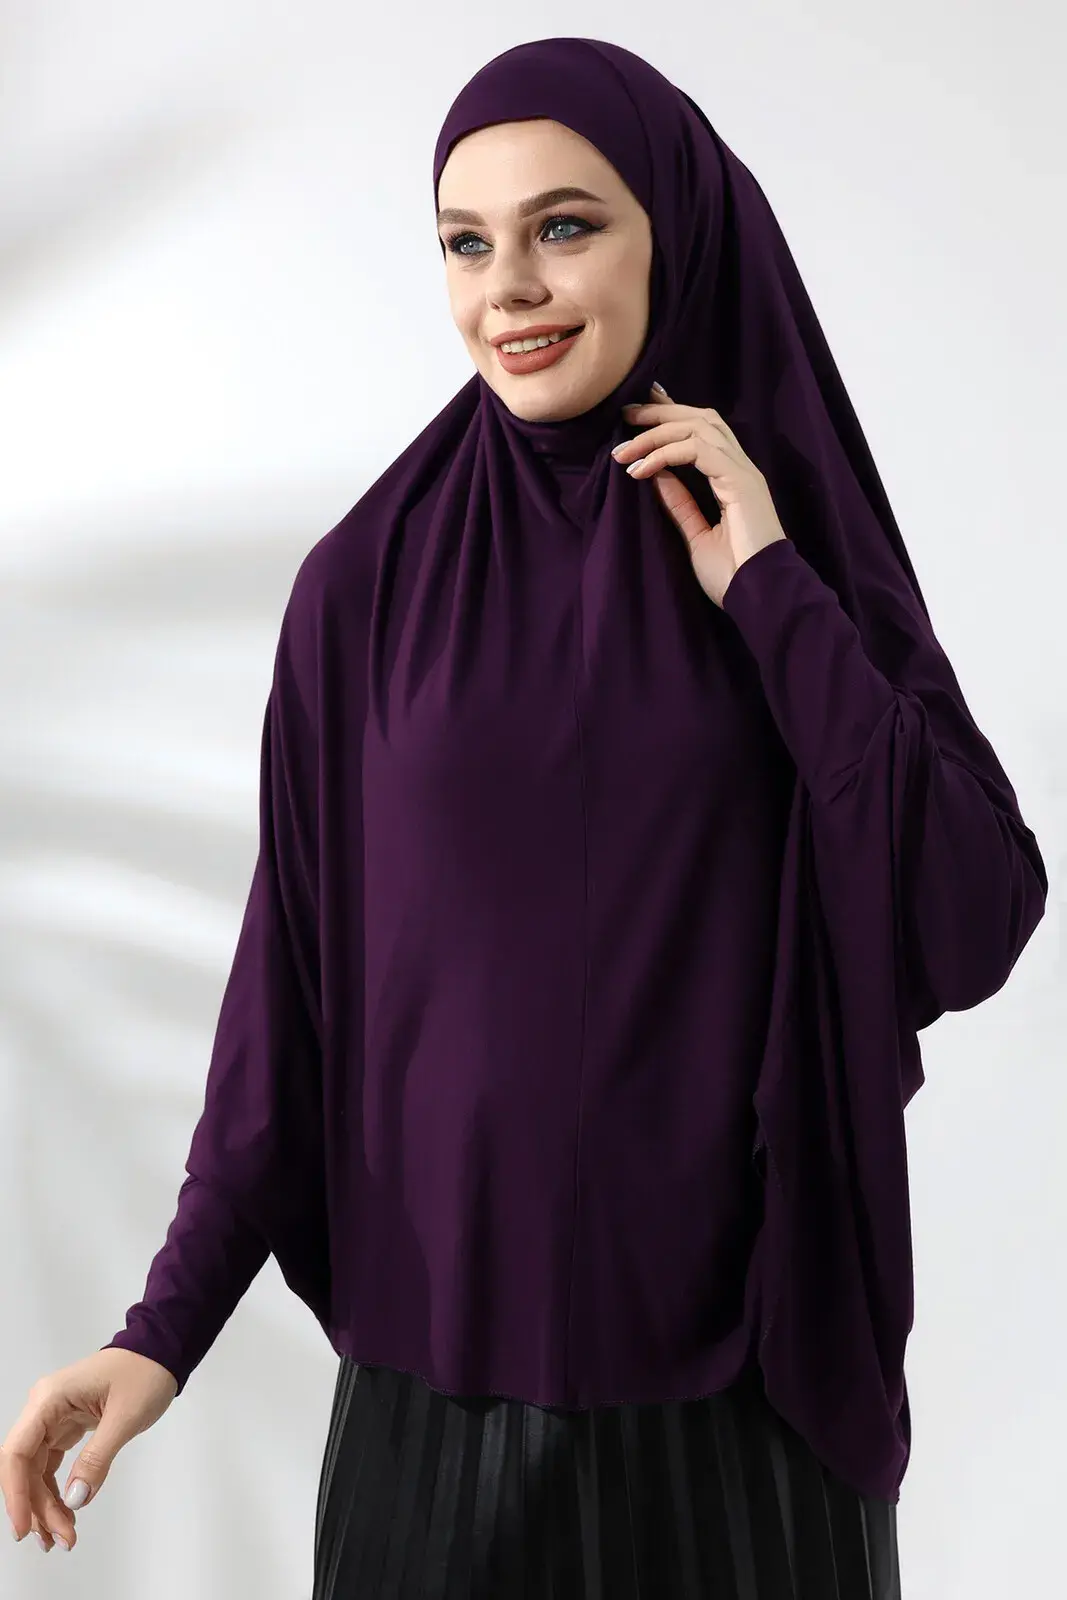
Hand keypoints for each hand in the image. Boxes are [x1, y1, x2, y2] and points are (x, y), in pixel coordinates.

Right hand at [1, 1348, 177, 1553]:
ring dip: (45, 1505)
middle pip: (25, 1467)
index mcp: (49, 1399)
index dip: (15, 1494)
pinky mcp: (65, 1426)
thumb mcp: (125, 1417)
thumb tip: (74, 1500)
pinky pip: (51, 1465)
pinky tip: (66, 1513)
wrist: (161, 1351)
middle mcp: (43, 1408)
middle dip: (38, 1507)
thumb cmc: (145, 1374)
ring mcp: (53, 1418)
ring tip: (63, 1537)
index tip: (24, 1528)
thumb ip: (97, 1459)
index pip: (17, 1453)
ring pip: (36, 1471)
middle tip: (61, 1540)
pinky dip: (56, 1491)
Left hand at [612, 381, 788, 607]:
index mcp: (732, 478)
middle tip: (625, 412)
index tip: (637, 414)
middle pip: (700, 418)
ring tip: (624, 448)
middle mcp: (740, 467)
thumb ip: (679, 504)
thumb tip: (655, 476)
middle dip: (660, 412)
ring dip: (656, 432)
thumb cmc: (733, 575)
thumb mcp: (696, 536)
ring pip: (697, 428)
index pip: (701, 431)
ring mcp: (742, 472)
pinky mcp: (740, 481)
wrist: (760, 595)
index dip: (671, 416)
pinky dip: (665, 454)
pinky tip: (640, 469)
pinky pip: (697, 451)